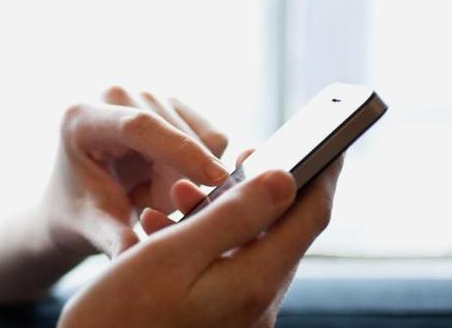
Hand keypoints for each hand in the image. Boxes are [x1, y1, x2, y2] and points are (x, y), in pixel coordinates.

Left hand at [43, 86, 230, 257]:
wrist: (81, 198)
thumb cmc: (79, 212)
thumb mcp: (90, 227)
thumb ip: (111, 237)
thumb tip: (133, 255)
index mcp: (83, 118)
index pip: (140, 125)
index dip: (180, 150)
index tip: (216, 180)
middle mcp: (115, 95)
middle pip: (177, 136)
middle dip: (176, 186)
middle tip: (146, 213)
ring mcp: (146, 95)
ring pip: (203, 138)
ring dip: (186, 180)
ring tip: (145, 194)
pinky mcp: (173, 104)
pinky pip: (214, 139)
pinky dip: (200, 168)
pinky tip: (164, 179)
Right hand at [58, 157, 342, 327]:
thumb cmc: (120, 314)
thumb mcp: (172, 256)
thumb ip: (231, 217)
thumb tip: (284, 180)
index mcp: (253, 284)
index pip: (309, 218)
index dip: (322, 173)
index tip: (331, 141)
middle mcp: (256, 304)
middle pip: (280, 231)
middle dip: (258, 188)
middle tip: (240, 155)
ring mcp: (238, 315)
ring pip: (247, 246)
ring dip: (220, 211)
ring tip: (178, 192)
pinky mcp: (216, 319)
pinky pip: (223, 267)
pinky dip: (201, 239)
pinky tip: (163, 226)